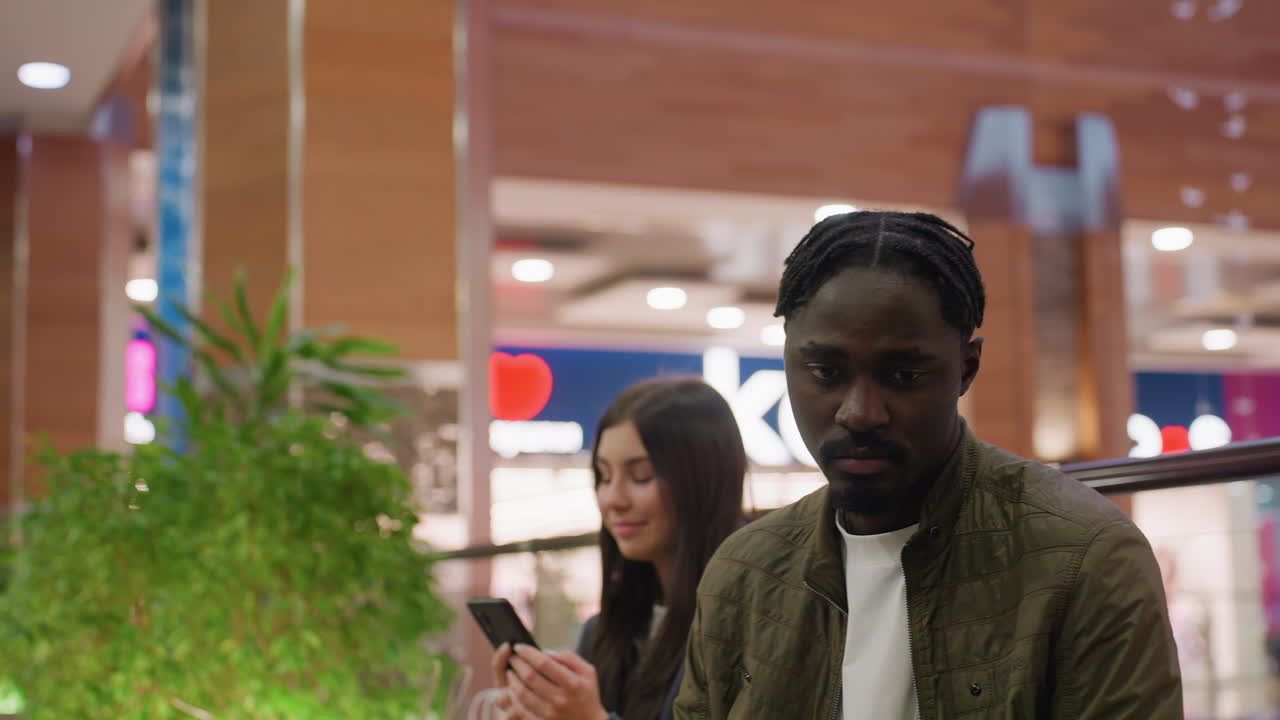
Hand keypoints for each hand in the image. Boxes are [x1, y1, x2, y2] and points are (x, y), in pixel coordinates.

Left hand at [492, 643, 608, 719]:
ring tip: (511, 672)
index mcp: (572, 683)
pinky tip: (512, 689)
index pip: (543, 664)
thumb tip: (544, 652)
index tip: (519, 646)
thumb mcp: (587, 670)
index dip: (528, 653)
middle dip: (517, 664)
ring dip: (512, 680)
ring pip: (522, 694)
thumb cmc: (586, 692)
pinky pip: (521, 710)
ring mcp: (550, 714)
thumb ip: (568, 657)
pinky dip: (514, 698)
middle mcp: (560, 699)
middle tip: (512, 658)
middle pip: (530, 678)